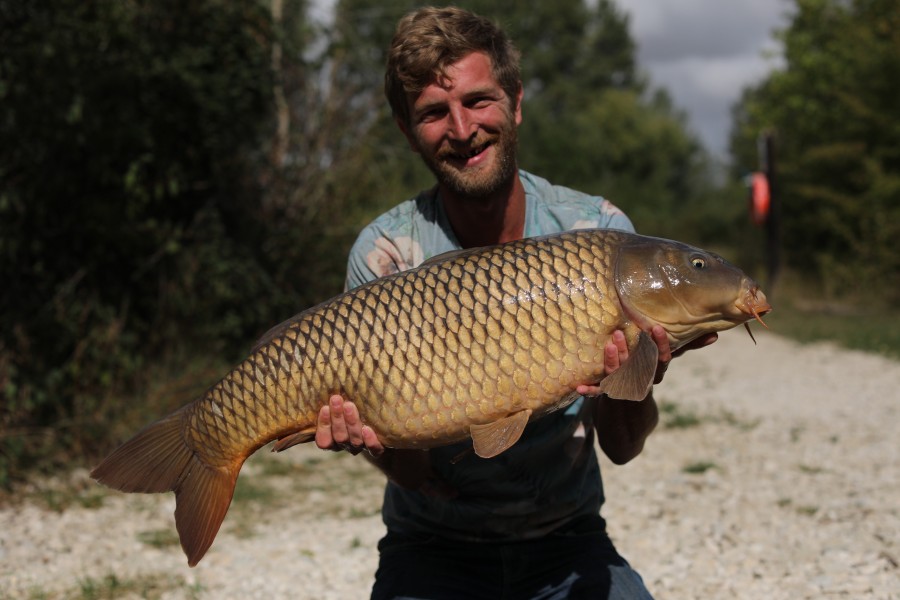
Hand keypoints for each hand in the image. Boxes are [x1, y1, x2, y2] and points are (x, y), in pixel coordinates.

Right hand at [315, 395, 384, 456]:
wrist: (378, 424)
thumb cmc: (349, 409)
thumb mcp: (337, 407)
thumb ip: (330, 402)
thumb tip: (306, 375)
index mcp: (332, 441)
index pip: (324, 440)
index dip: (323, 425)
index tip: (324, 407)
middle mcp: (345, 445)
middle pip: (340, 437)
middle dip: (337, 418)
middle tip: (336, 399)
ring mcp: (361, 448)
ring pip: (354, 440)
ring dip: (351, 422)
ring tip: (349, 405)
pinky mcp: (376, 449)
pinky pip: (374, 449)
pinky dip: (370, 441)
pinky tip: (367, 429)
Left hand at [575, 326, 717, 396]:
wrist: (631, 412)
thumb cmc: (649, 371)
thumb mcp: (666, 358)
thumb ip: (688, 345)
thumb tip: (716, 334)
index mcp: (656, 370)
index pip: (662, 359)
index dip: (660, 345)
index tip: (655, 329)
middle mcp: (642, 380)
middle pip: (639, 367)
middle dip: (632, 351)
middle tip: (622, 333)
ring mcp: (626, 388)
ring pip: (620, 376)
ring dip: (613, 362)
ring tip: (608, 345)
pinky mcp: (609, 395)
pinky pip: (599, 393)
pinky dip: (590, 391)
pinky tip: (578, 388)